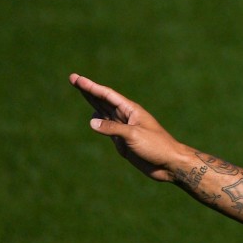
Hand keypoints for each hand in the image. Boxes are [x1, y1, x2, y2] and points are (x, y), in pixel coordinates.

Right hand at [69, 73, 187, 181]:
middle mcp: (126, 117)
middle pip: (103, 100)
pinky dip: (99, 122)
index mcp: (131, 111)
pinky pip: (107, 128)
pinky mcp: (124, 141)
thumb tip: (92, 122)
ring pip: (103, 112)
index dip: (91, 87)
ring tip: (82, 92)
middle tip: (73, 79)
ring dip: (92, 102)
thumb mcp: (133, 135)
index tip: (77, 78)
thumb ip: (112, 128)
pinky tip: (94, 117)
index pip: (107, 95)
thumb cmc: (156, 146)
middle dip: (88, 90)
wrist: (169, 163)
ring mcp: (124, 128)